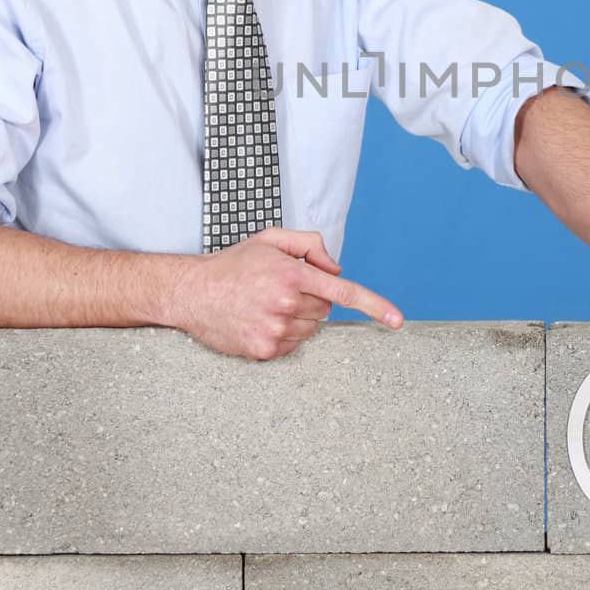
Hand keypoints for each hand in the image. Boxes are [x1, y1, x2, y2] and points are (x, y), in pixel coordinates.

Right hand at [161, 228, 403, 359]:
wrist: (192, 293)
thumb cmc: (233, 265)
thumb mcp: (272, 239)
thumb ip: (310, 245)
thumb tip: (336, 268)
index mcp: (292, 275)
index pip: (342, 291)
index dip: (374, 305)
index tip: (397, 320)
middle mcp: (286, 304)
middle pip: (325, 308)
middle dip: (312, 298)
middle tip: (281, 289)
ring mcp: (275, 330)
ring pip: (311, 328)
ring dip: (298, 317)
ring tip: (266, 304)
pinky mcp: (265, 350)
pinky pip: (294, 344)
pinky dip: (284, 333)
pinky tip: (260, 319)